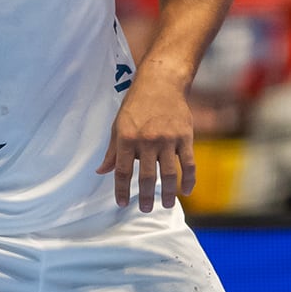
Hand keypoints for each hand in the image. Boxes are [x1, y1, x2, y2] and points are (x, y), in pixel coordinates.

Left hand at [95, 78, 195, 211]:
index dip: (122, 190)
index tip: (122, 203)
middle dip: (146, 197)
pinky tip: (186, 191)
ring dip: (168, 193)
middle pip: (147, 177)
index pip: (123, 171)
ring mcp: (168, 139)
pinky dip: (189, 180)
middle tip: (146, 209)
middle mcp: (147, 140)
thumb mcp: (118, 125)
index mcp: (127, 138)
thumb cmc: (136, 104)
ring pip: (169, 174)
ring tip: (165, 205)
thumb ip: (112, 151)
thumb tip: (101, 172)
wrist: (161, 82)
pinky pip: (189, 164)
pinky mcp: (185, 137)